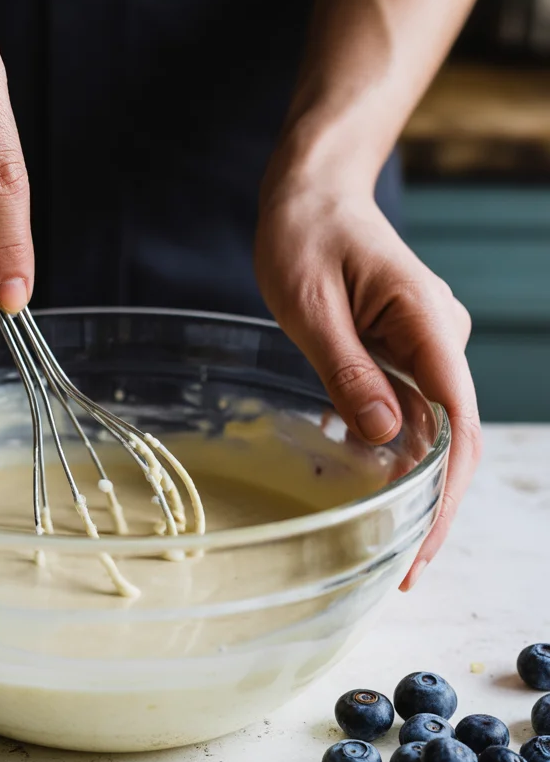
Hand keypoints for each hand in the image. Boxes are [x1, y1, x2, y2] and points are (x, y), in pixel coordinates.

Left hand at [255, 182, 480, 588]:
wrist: (313, 191)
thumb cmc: (305, 234)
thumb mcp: (311, 305)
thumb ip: (348, 370)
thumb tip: (386, 438)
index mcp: (427, 322)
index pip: (456, 423)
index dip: (445, 494)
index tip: (424, 548)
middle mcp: (441, 336)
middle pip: (451, 435)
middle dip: (431, 504)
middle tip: (402, 570)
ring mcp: (428, 341)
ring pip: (430, 425)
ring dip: (411, 480)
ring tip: (382, 539)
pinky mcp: (407, 345)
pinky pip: (409, 404)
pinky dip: (392, 445)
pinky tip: (368, 478)